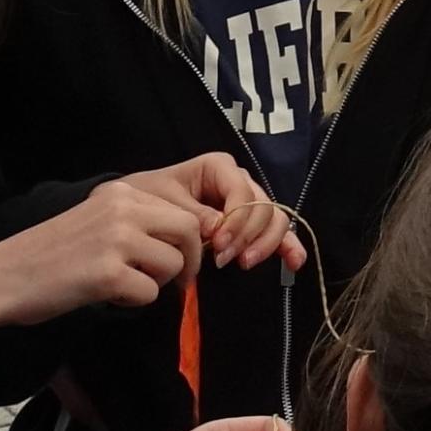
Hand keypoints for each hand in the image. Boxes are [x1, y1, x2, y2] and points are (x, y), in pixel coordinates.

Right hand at [0, 177, 215, 333]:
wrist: (0, 277)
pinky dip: (134, 301)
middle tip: (173, 281)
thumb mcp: (98, 221)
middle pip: (190, 230)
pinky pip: (150, 292)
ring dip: (157, 282)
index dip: (189, 240)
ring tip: (124, 284)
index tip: (179, 259)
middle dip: (188, 260)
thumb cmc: (49, 256)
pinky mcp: (107, 273)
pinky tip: (106, 295)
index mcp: (120, 193)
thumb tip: (191, 240)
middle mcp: (121, 208)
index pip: (183, 209)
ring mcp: (115, 239)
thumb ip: (138, 222)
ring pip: (174, 263)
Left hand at [118, 154, 305, 274]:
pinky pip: (276, 231)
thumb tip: (218, 228)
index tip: (218, 244)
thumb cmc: (147, 198)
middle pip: (263, 206)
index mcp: (219, 167)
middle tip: (225, 260)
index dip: (236, 219)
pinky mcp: (249, 224)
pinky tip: (295, 262)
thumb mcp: (162, 201)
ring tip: (245, 263)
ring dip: (266, 243)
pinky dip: (288, 246)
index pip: (242, 192)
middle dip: (249, 234)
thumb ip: (192, 214)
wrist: (135, 210)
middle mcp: (240, 181)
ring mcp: (248, 202)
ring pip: (274, 219)